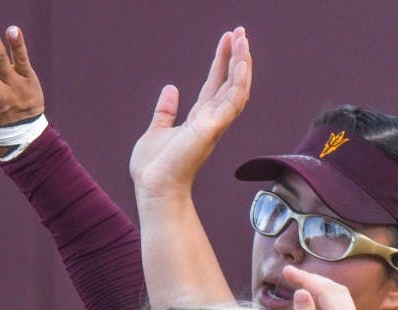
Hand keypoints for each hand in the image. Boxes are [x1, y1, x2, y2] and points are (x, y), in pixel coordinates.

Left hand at [130, 27, 251, 200]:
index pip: (215, 85)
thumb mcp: (156, 131)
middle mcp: (211, 121)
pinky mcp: (211, 129)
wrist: (154, 188)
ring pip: (236, 90)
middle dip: (237, 58)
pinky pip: (232, 102)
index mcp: (199, 120)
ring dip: (242, 64)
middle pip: (230, 84)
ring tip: (243, 40)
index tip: (228, 40)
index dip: (222, 62)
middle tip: (241, 33)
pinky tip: (242, 63)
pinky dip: (239, 82)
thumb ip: (165, 111)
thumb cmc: (155, 169)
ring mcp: (214, 125)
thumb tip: (171, 89)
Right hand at [286, 266, 363, 309]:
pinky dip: (326, 295)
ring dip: (321, 285)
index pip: (327, 292)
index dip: (307, 279)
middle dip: (314, 279)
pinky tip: (313, 294)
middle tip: (290, 274)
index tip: (287, 272)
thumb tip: (301, 291)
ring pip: (340, 295)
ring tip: (299, 280)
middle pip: (336, 290)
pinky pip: (341, 305)